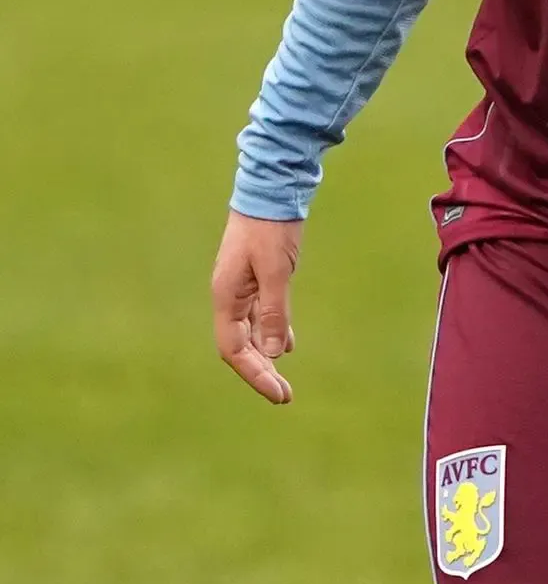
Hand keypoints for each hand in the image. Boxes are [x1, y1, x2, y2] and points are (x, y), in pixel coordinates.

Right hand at [211, 212, 302, 403]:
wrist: (271, 188)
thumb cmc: (271, 227)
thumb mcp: (276, 271)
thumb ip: (273, 312)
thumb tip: (272, 354)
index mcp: (226, 296)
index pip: (234, 350)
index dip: (254, 374)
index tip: (278, 393)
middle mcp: (229, 295)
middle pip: (240, 346)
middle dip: (260, 372)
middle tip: (285, 395)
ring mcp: (240, 287)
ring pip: (249, 332)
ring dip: (264, 356)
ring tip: (282, 379)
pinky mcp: (255, 277)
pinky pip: (258, 315)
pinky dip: (270, 332)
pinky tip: (284, 345)